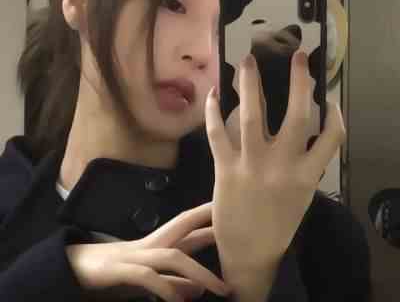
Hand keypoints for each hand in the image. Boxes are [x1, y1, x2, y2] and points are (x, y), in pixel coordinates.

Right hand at [66, 202, 231, 301]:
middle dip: (208, 220)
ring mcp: (137, 255)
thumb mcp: (152, 277)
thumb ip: (176, 282)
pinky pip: (147, 278)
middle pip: (183, 224)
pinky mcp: (122, 271)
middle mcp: (152, 243)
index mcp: (160, 241)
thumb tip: (200, 289)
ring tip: (221, 290)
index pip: (190, 224)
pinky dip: (165, 289)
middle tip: (235, 223)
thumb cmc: (121, 271)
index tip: (237, 208)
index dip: (211, 215)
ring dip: (198, 272)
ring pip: (173, 256)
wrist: (80, 268)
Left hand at [205, 51, 345, 270]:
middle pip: (297, 116)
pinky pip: (217, 133)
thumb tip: (302, 128)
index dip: (334, 112)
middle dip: (298, 81)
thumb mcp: (301, 195)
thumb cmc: (278, 223)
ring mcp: (251, 166)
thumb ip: (303, 163)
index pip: (331, 136)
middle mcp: (282, 166)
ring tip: (247, 62)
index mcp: (307, 175)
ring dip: (250, 85)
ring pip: (252, 117)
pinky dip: (213, 111)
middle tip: (297, 56)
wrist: (249, 252)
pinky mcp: (225, 169)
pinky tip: (213, 94)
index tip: (327, 96)